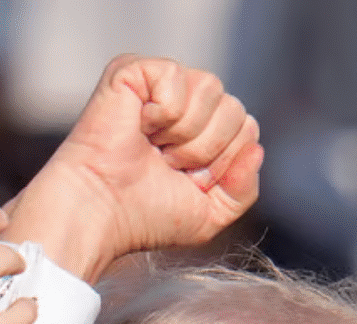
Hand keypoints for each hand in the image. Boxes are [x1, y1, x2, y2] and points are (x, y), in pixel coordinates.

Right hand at [6, 56, 262, 281]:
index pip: (247, 128)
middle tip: (164, 164)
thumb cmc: (143, 218)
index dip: (222, 162)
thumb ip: (245, 188)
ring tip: (151, 147)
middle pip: (235, 109)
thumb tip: (257, 148)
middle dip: (206, 149)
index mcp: (201, 131)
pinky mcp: (133, 71)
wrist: (99, 213)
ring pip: (212, 89)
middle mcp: (183, 103)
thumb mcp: (210, 215)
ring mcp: (158, 84)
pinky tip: (138, 126)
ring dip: (185, 133)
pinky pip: (177, 77)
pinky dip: (163, 112)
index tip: (185, 181)